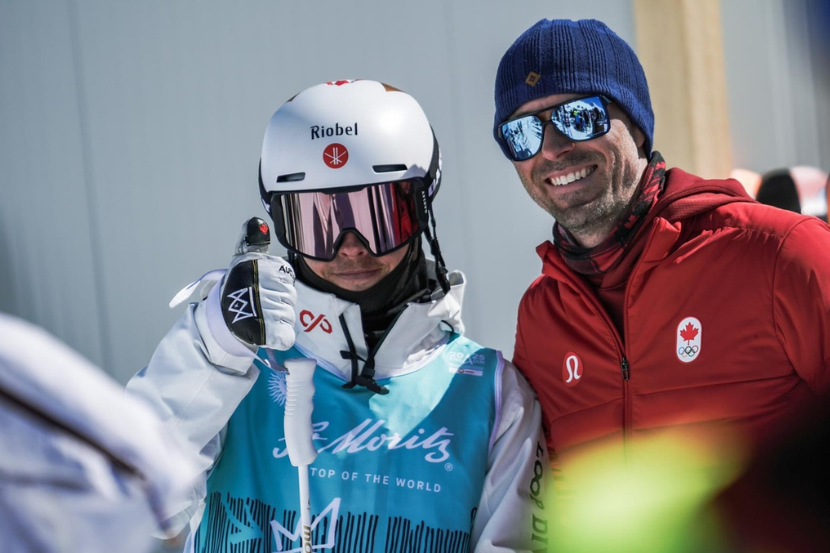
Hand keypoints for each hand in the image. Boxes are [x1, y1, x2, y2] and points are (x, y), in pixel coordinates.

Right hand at [220, 218, 296, 349]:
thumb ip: (252, 242)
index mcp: (270, 268)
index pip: (286, 277)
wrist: (220, 320)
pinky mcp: (275, 332)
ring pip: (288, 315)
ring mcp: (276, 310)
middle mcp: (275, 287)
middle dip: (276, 302)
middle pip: (289, 297)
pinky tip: (265, 330)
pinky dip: (278, 335)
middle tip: (258, 303)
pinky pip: (286, 335)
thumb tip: (256, 222)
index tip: (259, 286)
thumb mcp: (243, 261)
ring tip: (257, 316)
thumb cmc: (235, 289)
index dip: (275, 284)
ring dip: (275, 318)